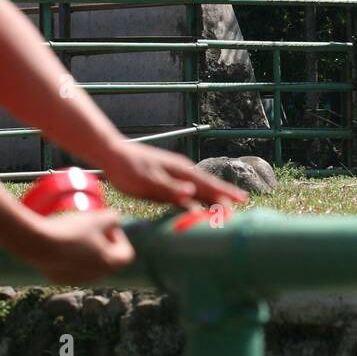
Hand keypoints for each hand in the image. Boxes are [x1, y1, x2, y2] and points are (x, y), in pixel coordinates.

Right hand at [19, 209, 134, 283]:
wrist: (38, 244)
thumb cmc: (73, 230)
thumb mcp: (98, 217)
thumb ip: (114, 218)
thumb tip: (115, 221)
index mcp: (110, 264)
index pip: (126, 254)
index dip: (119, 237)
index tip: (105, 225)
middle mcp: (96, 276)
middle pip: (107, 259)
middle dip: (102, 242)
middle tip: (90, 227)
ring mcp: (77, 280)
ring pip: (89, 263)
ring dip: (86, 250)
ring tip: (74, 233)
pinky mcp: (60, 279)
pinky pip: (71, 266)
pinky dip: (70, 256)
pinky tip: (61, 242)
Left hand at [100, 141, 248, 208]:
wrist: (113, 153)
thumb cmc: (129, 170)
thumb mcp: (148, 183)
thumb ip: (170, 190)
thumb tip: (192, 194)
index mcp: (180, 173)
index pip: (208, 185)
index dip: (224, 194)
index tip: (241, 201)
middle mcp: (181, 171)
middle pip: (208, 184)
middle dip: (225, 193)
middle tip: (243, 201)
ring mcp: (174, 173)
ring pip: (199, 185)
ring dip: (213, 194)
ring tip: (226, 201)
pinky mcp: (166, 177)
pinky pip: (188, 188)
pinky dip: (198, 194)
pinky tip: (198, 198)